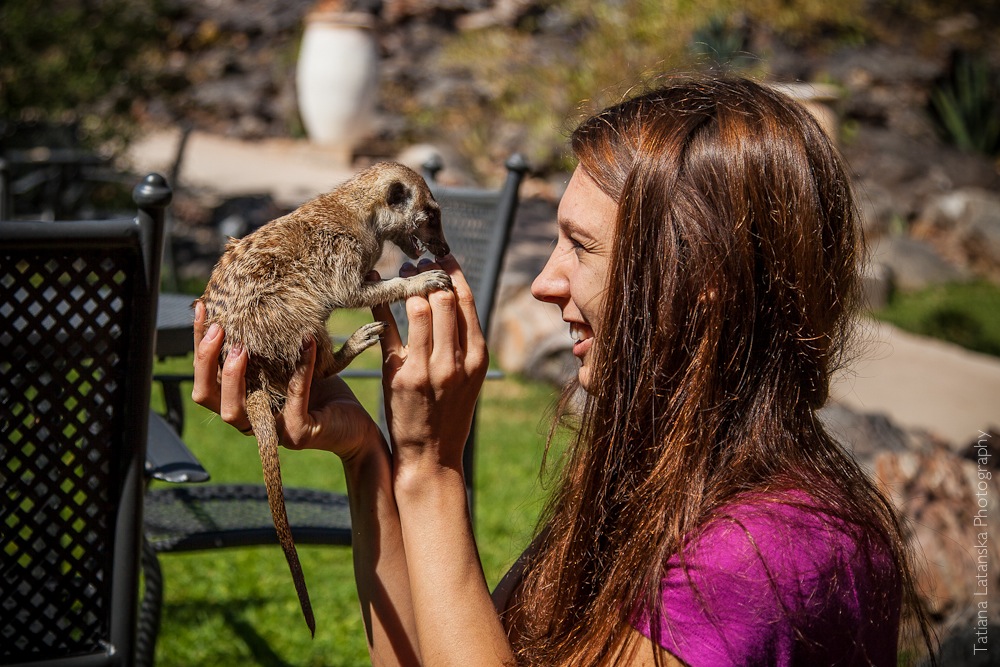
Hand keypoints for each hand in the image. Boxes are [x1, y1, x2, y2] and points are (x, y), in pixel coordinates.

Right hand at [190, 301, 383, 460]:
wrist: (354, 423)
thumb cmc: (321, 391)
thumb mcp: (288, 362)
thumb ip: (267, 344)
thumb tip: (251, 299)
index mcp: (242, 399)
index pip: (205, 375)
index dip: (199, 344)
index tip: (202, 309)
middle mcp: (250, 418)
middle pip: (207, 395)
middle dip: (207, 361)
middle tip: (220, 329)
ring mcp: (272, 430)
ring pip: (234, 411)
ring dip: (233, 376)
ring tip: (243, 347)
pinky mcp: (299, 433)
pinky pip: (294, 399)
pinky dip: (301, 368)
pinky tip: (307, 343)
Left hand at [374, 254, 488, 471]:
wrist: (431, 456)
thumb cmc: (450, 412)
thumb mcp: (468, 377)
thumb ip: (463, 341)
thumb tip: (452, 296)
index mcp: (477, 356)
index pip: (467, 300)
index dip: (453, 272)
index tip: (442, 256)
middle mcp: (455, 360)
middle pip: (443, 298)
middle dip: (428, 275)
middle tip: (416, 265)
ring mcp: (427, 368)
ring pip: (418, 307)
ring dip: (406, 284)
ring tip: (400, 275)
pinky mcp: (399, 376)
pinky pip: (388, 328)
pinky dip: (381, 303)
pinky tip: (375, 289)